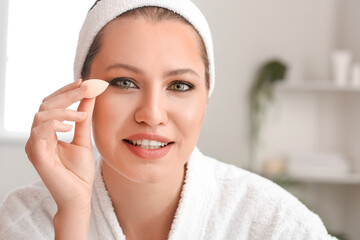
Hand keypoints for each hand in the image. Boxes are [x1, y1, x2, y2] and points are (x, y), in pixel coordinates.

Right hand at [25, 79, 95, 210]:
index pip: (52, 104)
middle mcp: (38, 136)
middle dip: (67, 94)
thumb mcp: (83, 139)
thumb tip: (90, 97)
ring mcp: (35, 145)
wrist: (80, 195)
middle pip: (46, 105)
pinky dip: (54, 123)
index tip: (83, 82)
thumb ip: (83, 118)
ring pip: (41, 114)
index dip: (65, 91)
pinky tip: (70, 126)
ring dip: (63, 110)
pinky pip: (39, 131)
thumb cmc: (79, 171)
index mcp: (48, 132)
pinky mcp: (36, 155)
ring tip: (81, 115)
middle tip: (86, 88)